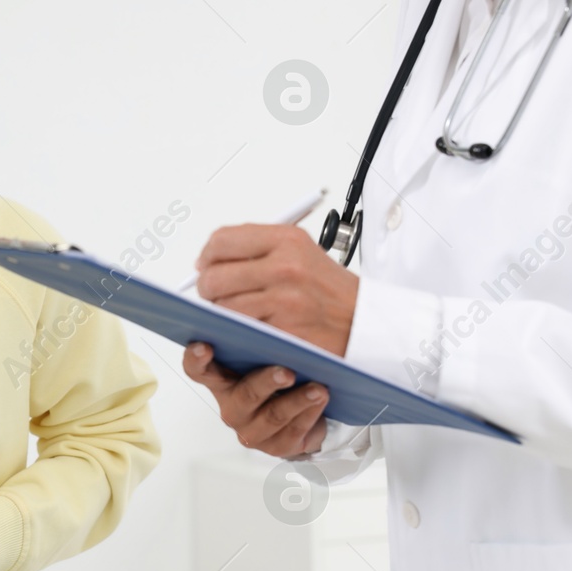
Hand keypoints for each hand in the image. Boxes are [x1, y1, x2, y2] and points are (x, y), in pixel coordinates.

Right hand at [182, 342, 329, 457]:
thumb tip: (260, 307)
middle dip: (265, 382)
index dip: (197, 359)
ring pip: (274, 415)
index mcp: (221, 379)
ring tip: (318, 388)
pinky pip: (294, 430)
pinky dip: (310, 413)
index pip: (199, 369)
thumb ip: (256, 338)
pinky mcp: (276, 446)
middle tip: (285, 372)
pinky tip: (322, 399)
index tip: (205, 345)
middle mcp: (232, 405)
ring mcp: (252, 429)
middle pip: (243, 395)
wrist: (303, 413)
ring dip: (298, 400)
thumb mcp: (265, 353)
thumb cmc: (279, 377)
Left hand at [193, 224, 358, 355]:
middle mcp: (285, 265)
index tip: (206, 265)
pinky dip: (237, 330)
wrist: (365, 323)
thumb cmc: (332, 292)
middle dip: (207, 288)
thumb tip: (212, 258)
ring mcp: (283, 298)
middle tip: (214, 294)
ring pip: (223, 304)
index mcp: (287, 240)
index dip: (207, 256)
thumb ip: (259, 250)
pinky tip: (247, 327)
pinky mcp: (283, 328)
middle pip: (214, 275)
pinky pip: (240, 328)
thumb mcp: (302, 253)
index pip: (223, 240)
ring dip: (221, 312)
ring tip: (235, 312)